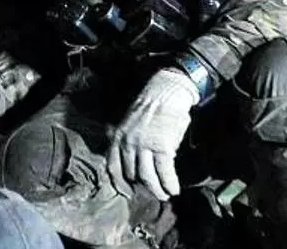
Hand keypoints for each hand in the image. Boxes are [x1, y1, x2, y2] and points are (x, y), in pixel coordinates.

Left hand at [106, 69, 198, 201]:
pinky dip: (169, 184)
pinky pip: (164, 173)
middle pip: (131, 174)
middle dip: (141, 187)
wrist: (165, 92)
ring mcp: (144, 146)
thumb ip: (124, 139)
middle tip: (151, 193)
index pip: (113, 166)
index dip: (119, 183)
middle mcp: (128, 143)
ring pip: (147, 177)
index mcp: (117, 137)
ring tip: (164, 195)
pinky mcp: (162, 147)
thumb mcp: (128, 122)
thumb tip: (126, 158)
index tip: (127, 193)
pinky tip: (174, 189)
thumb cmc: (149, 107)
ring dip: (157, 190)